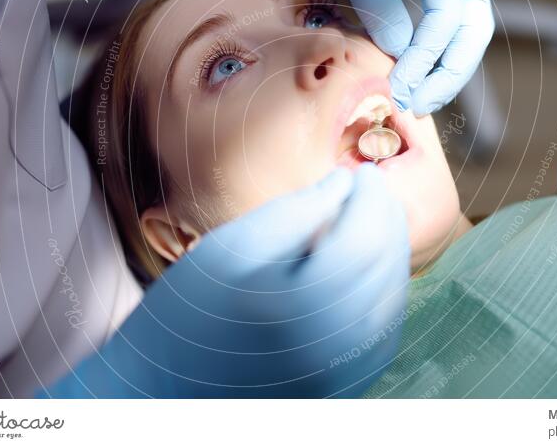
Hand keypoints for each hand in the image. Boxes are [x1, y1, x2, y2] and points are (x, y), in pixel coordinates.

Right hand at [40, 164, 409, 397]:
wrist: (165, 386)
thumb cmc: (188, 311)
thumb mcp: (231, 247)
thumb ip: (294, 212)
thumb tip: (343, 185)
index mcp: (305, 307)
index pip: (365, 238)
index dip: (371, 197)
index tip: (363, 170)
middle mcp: (335, 347)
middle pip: (386, 267)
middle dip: (385, 219)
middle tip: (370, 187)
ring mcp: (343, 373)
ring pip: (391, 298)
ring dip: (389, 251)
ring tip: (370, 218)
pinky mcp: (342, 385)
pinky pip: (382, 329)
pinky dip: (384, 289)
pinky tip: (367, 265)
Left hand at [288, 0, 494, 114]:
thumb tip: (398, 52)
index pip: (447, 17)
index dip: (425, 58)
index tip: (398, 87)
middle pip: (473, 33)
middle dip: (447, 75)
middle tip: (415, 106)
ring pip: (467, 35)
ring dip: (446, 72)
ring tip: (416, 101)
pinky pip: (450, 27)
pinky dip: (437, 57)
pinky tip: (416, 79)